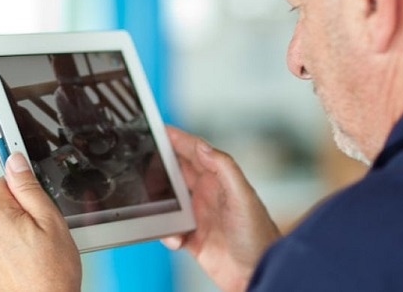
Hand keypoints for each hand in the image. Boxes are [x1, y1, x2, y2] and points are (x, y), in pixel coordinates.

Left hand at [0, 153, 81, 291]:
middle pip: (0, 208)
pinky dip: (8, 255)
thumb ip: (29, 188)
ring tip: (36, 253)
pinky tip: (26, 266)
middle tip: (42, 232)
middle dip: (20, 214)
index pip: (2, 183)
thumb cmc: (53, 271)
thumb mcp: (50, 220)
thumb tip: (14, 160)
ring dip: (14, 235)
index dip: (22, 189)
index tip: (35, 200)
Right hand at [162, 126, 280, 291]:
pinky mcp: (193, 238)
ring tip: (152, 204)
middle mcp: (208, 195)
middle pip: (178, 172)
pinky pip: (169, 229)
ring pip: (169, 199)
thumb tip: (203, 146)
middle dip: (161, 165)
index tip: (159, 128)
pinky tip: (173, 237)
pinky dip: (165, 232)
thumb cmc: (259, 237)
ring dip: (160, 202)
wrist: (256, 274)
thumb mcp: (243, 197)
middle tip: (143, 161)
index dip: (178, 139)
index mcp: (221, 180)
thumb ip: (225, 168)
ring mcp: (199, 216)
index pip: (195, 152)